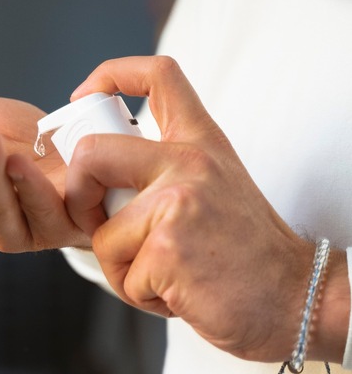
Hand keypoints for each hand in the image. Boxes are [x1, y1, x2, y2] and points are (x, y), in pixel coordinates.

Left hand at [65, 56, 349, 363]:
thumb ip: (165, 171)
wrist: (295, 299)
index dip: (109, 75)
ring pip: (102, 233)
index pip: (158, 74)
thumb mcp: (215, 188)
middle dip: (78, 197)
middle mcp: (190, 162)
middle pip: (91, 152)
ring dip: (123, 268)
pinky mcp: (167, 249)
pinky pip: (122, 276)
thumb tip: (97, 175)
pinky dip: (141, 295)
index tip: (83, 99)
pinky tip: (180, 292)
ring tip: (168, 274)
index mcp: (202, 142)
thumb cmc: (246, 256)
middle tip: (100, 225)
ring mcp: (178, 202)